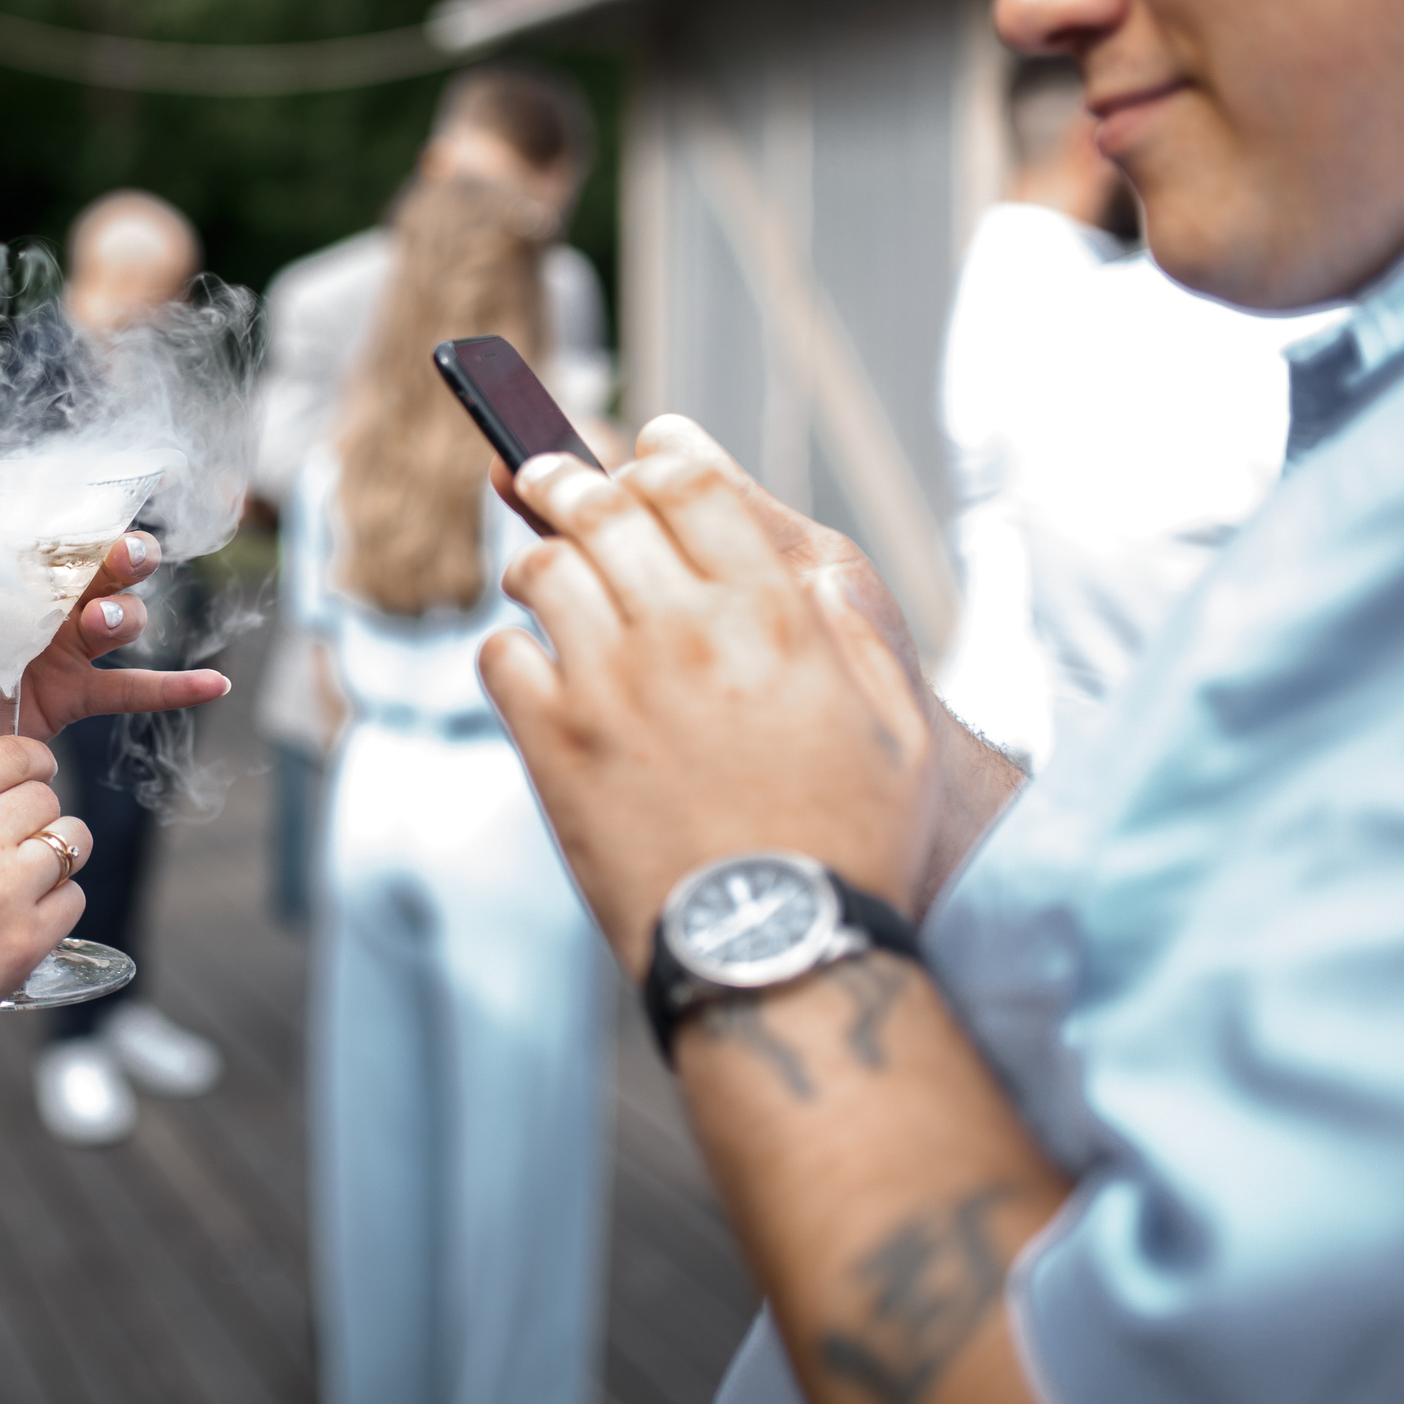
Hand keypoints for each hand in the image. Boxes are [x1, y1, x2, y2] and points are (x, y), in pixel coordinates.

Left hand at [0, 529, 230, 788]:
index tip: (108, 502)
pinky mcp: (70, 700)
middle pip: (93, 572)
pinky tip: (215, 683)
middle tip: (125, 556)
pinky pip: (131, 692)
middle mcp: (38, 608)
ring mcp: (59, 653)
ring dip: (126, 614)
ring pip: (112, 623)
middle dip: (118, 558)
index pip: (46, 536)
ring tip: (112, 620)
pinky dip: (175, 689)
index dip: (80, 518)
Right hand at [0, 737, 93, 1093]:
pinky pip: (73, 900)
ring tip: (23, 882)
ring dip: (55, 859)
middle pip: (46, 798)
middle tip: (14, 845)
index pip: (12, 752)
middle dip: (36, 817)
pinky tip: (17, 922)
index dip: (30, 765)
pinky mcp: (23, 942)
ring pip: (72, 843)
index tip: (32, 779)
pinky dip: (55, 908)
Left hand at [478, 444, 937, 978]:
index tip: (640, 451)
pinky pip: (503, 659)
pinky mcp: (554, 745)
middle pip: (600, 510)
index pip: (690, 486)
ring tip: (537, 568)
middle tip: (544, 473)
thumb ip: (850, 632)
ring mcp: (608, 686)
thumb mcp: (899, 728)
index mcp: (772, 616)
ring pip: (541, 573)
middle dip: (566, 479)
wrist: (777, 952)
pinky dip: (511, 648)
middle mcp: (683, 633)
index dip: (658, 456)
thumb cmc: (851, 849)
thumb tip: (800, 575)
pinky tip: (531, 661)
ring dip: (535, 559)